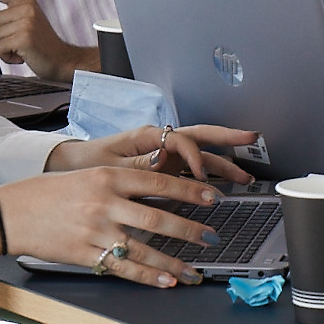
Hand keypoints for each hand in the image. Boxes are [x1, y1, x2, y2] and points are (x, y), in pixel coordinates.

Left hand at [0, 0, 97, 80]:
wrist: (63, 60)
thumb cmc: (43, 44)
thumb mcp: (26, 23)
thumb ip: (6, 16)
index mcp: (26, 1)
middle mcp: (26, 8)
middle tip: (14, 43)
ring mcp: (26, 22)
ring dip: (2, 48)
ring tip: (19, 49)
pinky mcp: (24, 37)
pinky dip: (6, 57)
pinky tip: (20, 56)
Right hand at [0, 164, 226, 287]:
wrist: (10, 212)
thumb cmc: (48, 192)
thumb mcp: (87, 175)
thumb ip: (120, 182)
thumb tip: (157, 185)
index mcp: (108, 176)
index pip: (159, 182)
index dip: (190, 191)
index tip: (212, 198)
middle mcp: (104, 202)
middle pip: (158, 217)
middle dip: (190, 229)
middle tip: (212, 236)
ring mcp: (95, 230)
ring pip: (144, 248)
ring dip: (174, 261)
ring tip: (194, 269)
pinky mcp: (85, 254)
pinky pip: (123, 268)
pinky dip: (148, 276)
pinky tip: (166, 281)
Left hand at [52, 124, 256, 186]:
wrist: (71, 169)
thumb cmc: (87, 164)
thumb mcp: (108, 166)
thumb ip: (137, 165)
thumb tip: (162, 161)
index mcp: (146, 136)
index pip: (180, 140)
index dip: (194, 157)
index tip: (201, 177)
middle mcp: (159, 143)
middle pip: (200, 137)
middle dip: (227, 138)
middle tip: (252, 138)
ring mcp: (164, 156)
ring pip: (201, 156)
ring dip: (224, 164)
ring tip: (245, 176)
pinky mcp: (164, 170)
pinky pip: (192, 171)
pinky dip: (210, 178)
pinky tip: (224, 187)